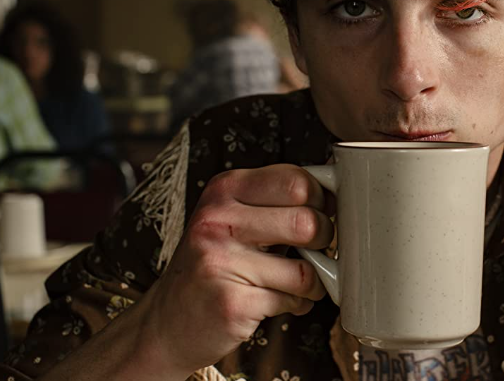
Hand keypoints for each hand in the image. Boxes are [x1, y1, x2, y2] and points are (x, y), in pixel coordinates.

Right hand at [135, 164, 333, 376]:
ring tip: (298, 280)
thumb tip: (337, 192)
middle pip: (307, 221)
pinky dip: (296, 304)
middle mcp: (217, 220)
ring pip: (306, 268)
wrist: (166, 322)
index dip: (321, 199)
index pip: (297, 180)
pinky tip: (279, 300)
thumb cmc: (214, 263)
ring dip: (314, 281)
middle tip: (314, 248)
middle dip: (323, 238)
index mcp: (225, 189)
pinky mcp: (231, 303)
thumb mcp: (233, 215)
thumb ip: (277, 200)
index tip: (320, 212)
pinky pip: (292, 300)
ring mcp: (221, 262)